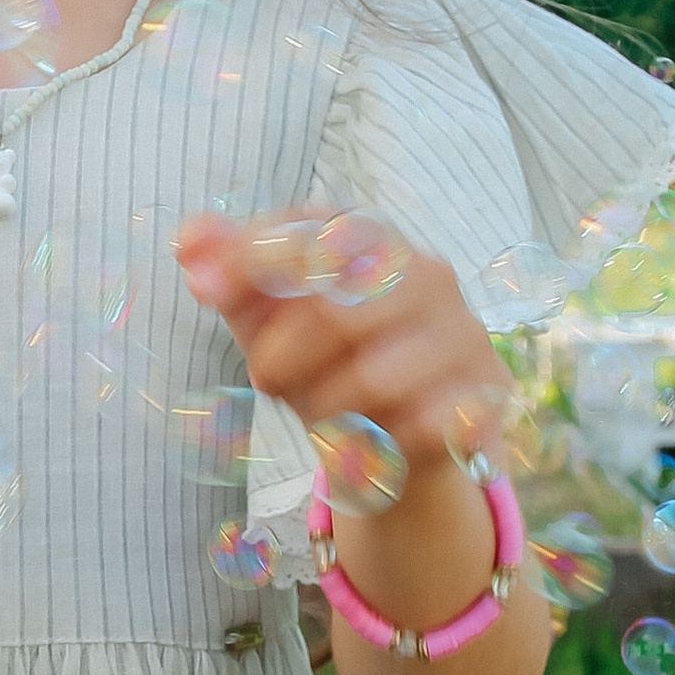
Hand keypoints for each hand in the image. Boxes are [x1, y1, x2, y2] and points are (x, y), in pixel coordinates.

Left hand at [173, 211, 503, 490]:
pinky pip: (417, 427)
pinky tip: (369, 442)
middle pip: (336, 312)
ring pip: (374, 380)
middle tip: (266, 382)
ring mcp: (463, 331)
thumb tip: (189, 242)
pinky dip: (379, 444)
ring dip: (328, 411)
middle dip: (283, 358)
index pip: (314, 231)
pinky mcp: (485, 394)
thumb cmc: (323, 361)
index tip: (207, 290)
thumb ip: (229, 273)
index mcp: (372, 238)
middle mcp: (427, 272)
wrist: (399, 436)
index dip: (255, 258)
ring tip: (322, 419)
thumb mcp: (267, 317)